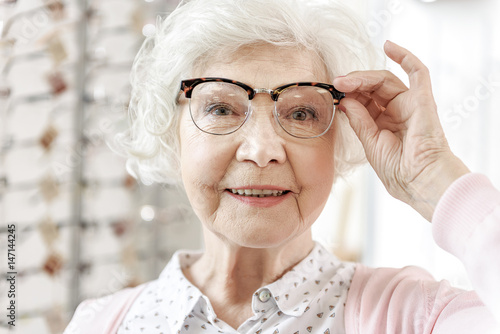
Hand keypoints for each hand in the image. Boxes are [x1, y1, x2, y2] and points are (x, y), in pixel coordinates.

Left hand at [333, 41, 468, 220]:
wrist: (419, 181)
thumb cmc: (398, 171)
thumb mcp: (370, 143)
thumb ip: (358, 120)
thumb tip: (344, 101)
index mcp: (383, 124)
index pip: (363, 101)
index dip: (348, 94)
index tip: (331, 93)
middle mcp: (396, 112)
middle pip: (372, 88)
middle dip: (353, 84)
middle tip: (336, 84)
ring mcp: (410, 105)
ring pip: (385, 80)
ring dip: (364, 77)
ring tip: (345, 80)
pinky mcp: (422, 100)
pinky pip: (418, 72)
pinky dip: (405, 56)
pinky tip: (389, 46)